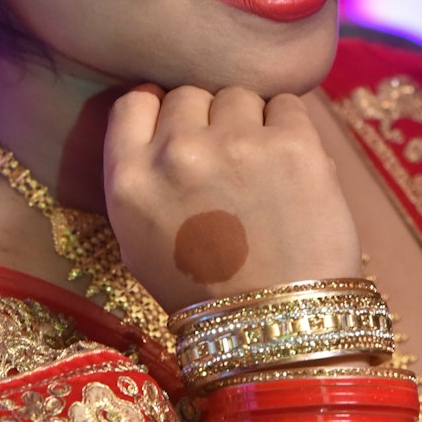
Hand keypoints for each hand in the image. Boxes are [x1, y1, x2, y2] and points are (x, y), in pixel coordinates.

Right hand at [103, 84, 360, 311]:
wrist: (278, 327)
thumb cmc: (205, 291)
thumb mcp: (137, 242)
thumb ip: (137, 175)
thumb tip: (156, 120)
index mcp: (129, 178)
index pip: (135, 100)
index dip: (160, 111)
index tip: (181, 131)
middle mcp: (177, 153)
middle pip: (190, 94)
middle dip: (207, 120)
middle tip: (226, 164)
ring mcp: (236, 144)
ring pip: (239, 96)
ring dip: (250, 122)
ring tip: (261, 172)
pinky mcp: (292, 144)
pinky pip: (288, 104)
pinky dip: (290, 128)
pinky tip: (290, 169)